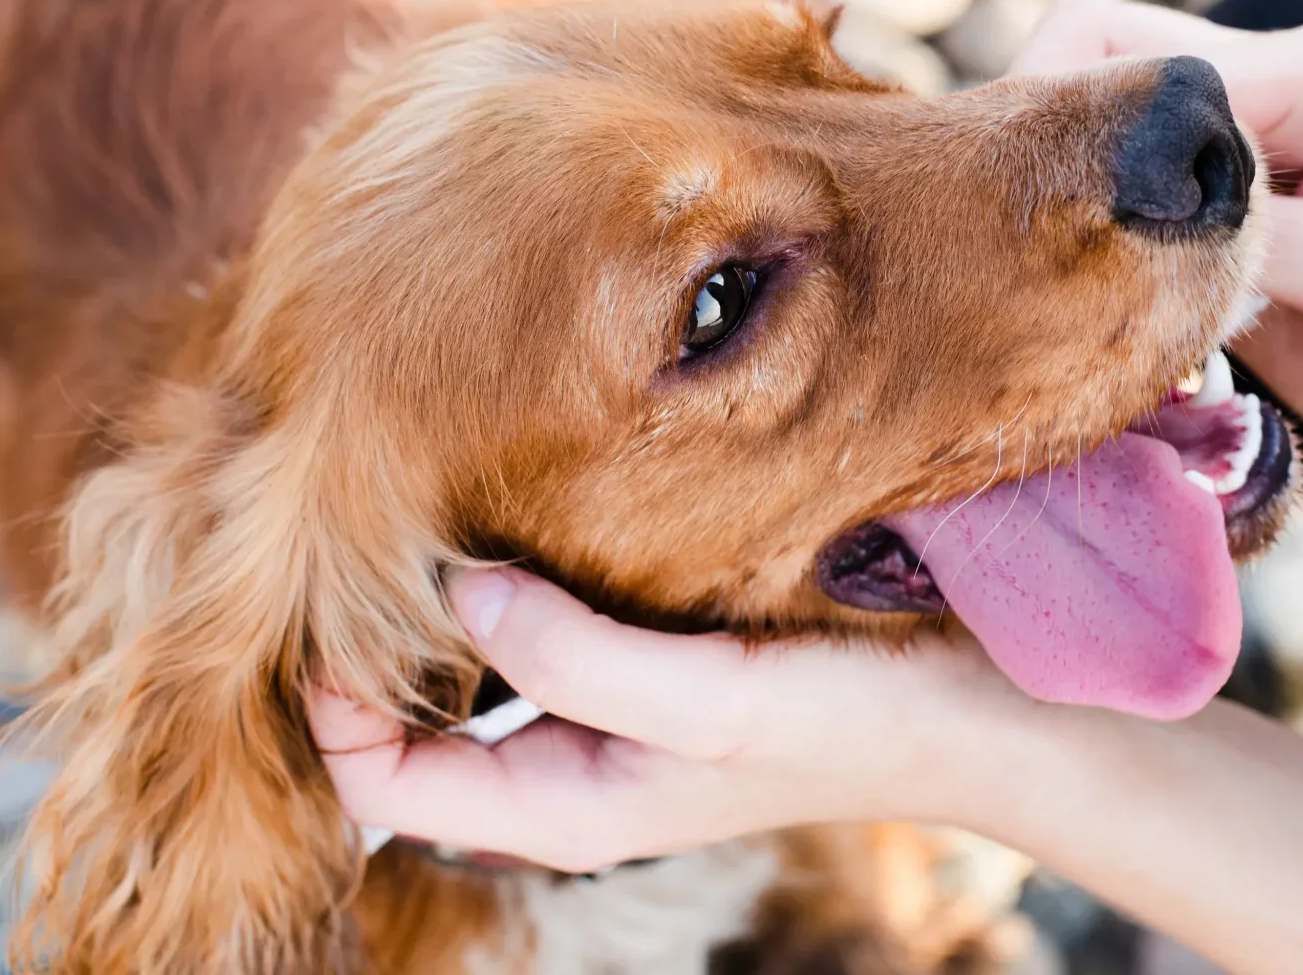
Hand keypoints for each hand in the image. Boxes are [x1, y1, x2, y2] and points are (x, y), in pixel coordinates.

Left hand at [311, 567, 1033, 871]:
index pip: (379, 779)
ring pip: (473, 659)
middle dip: (365, 638)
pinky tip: (520, 496)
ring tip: (416, 495)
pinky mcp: (655, 649)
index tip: (322, 588)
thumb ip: (574, 660)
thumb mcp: (708, 704)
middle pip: (411, 717)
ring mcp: (611, 704)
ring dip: (438, 593)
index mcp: (560, 807)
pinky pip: (544, 614)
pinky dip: (513, 570)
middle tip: (343, 521)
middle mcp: (569, 760)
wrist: (980, 712)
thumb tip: (458, 591)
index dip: (327, 702)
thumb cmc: (850, 721)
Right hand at [1010, 2, 1302, 480]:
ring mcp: (1237, 156)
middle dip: (1041, 139)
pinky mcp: (1217, 222)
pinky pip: (1118, 208)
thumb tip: (1127, 217)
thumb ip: (1254, 233)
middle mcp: (1267, 91)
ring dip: (1053, 193)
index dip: (1071, 114)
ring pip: (1096, 136)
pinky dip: (1082, 247)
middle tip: (995, 240)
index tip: (1017, 201)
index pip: (1148, 54)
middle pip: (1099, 65)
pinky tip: (1060, 300)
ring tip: (1015, 274)